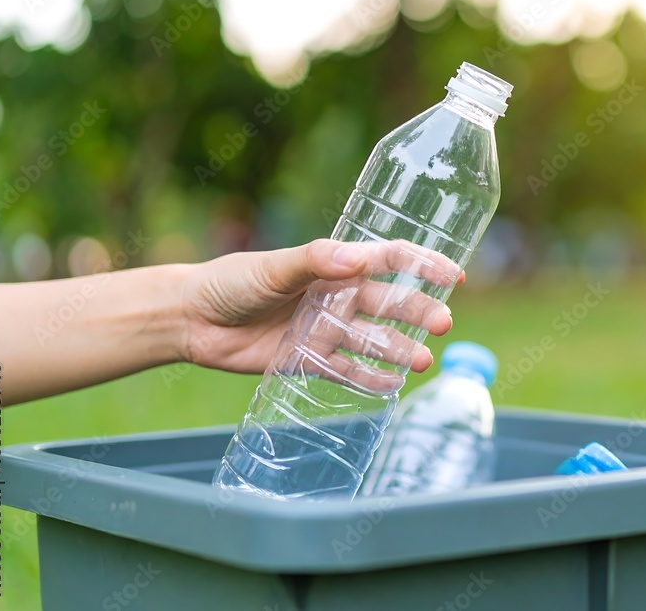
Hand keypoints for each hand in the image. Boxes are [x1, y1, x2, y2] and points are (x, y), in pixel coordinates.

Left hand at [179, 239, 460, 376]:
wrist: (191, 320)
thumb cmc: (230, 282)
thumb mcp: (272, 267)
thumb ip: (313, 261)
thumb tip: (357, 259)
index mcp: (333, 265)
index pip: (389, 260)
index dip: (423, 265)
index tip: (454, 275)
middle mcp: (336, 296)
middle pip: (389, 303)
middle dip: (418, 312)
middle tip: (443, 324)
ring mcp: (325, 328)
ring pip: (373, 340)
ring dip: (400, 349)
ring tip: (423, 361)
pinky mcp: (309, 359)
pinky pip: (347, 371)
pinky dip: (370, 379)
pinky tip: (394, 386)